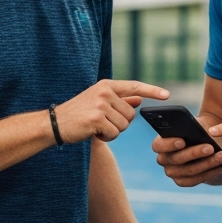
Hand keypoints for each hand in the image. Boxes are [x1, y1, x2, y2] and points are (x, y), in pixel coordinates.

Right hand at [54, 80, 168, 142]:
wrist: (54, 123)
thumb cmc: (78, 114)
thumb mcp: (99, 103)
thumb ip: (120, 101)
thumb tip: (139, 99)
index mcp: (106, 85)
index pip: (134, 86)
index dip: (152, 91)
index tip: (167, 95)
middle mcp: (105, 92)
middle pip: (131, 114)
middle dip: (120, 123)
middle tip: (102, 122)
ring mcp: (100, 104)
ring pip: (124, 125)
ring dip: (113, 131)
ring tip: (96, 127)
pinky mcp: (96, 118)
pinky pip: (114, 133)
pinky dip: (106, 137)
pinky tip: (93, 132)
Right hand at [152, 134, 221, 186]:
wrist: (204, 138)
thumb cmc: (196, 128)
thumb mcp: (194, 123)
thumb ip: (192, 127)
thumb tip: (200, 132)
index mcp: (160, 143)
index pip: (158, 145)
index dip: (169, 144)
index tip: (182, 141)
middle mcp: (163, 159)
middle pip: (177, 159)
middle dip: (195, 153)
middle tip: (210, 147)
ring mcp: (172, 172)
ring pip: (189, 171)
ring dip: (208, 163)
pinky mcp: (182, 181)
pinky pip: (197, 179)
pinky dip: (211, 172)